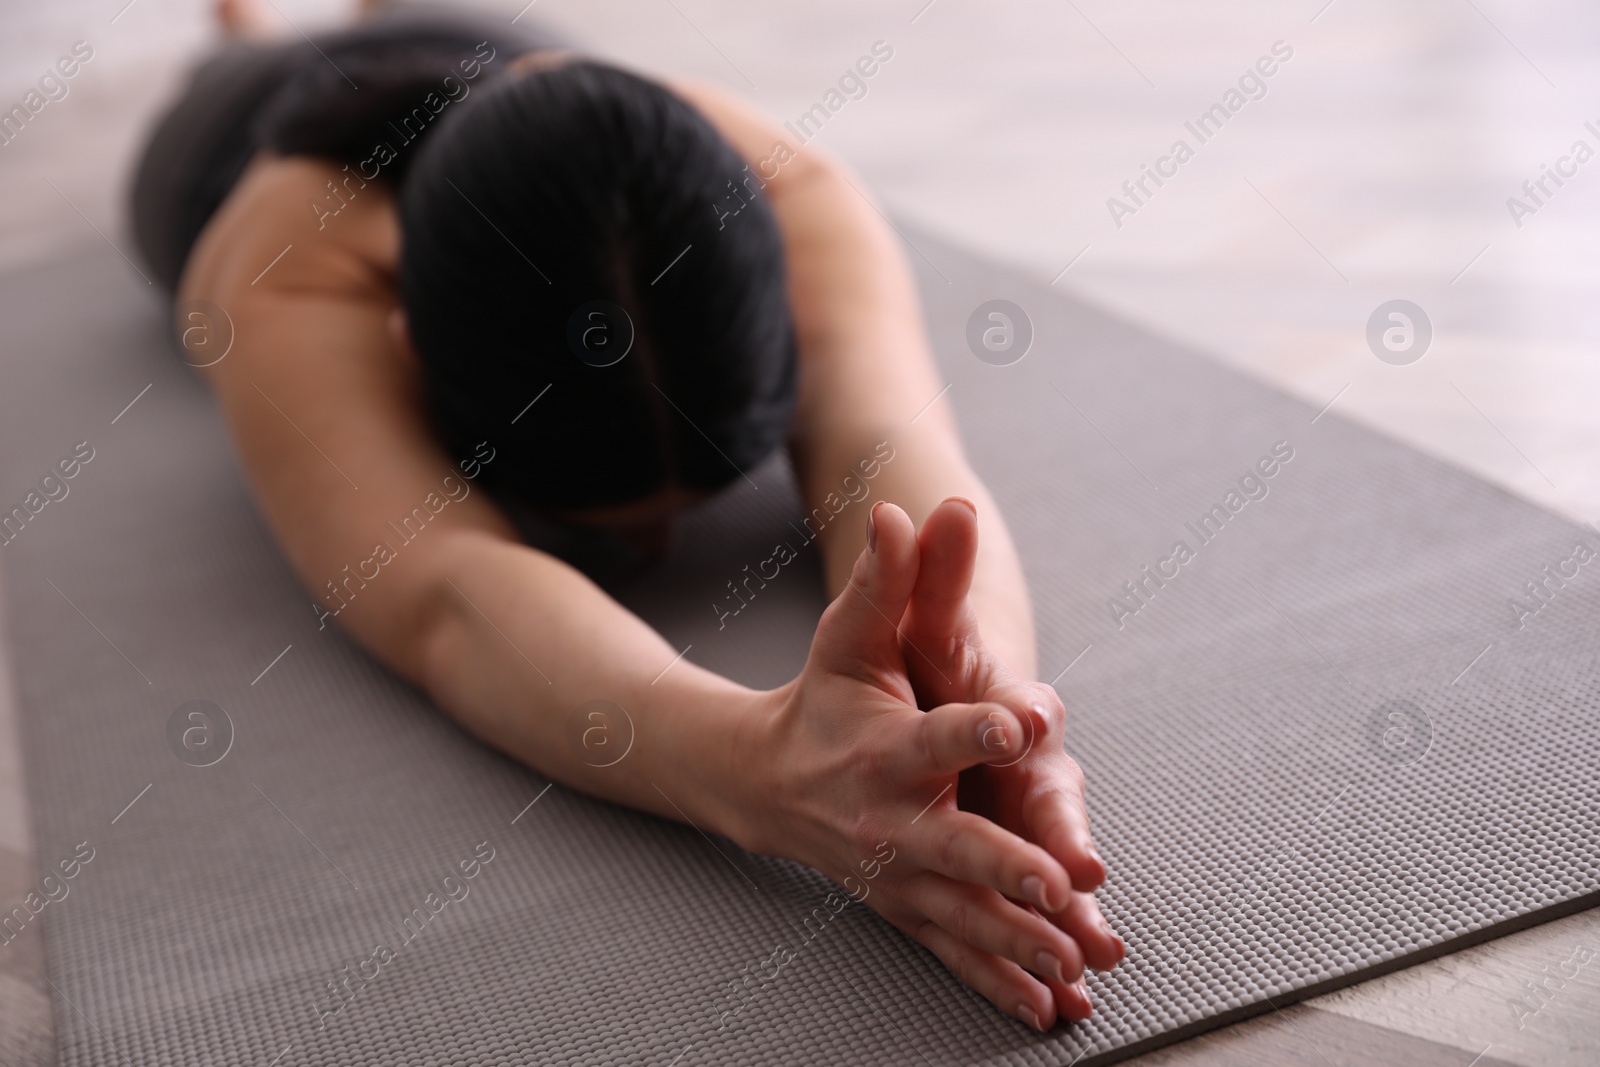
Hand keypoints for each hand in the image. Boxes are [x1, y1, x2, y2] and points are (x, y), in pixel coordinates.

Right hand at [731, 504, 1089, 1029]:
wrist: (765, 782)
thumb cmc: (824, 701)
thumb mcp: (849, 638)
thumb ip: (886, 581)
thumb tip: (904, 508)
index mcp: (885, 748)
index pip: (937, 734)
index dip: (979, 725)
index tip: (1026, 719)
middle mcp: (890, 819)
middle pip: (955, 845)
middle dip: (1006, 867)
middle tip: (1057, 885)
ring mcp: (897, 875)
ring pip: (963, 915)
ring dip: (1016, 944)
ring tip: (1071, 965)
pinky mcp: (907, 910)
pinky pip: (956, 954)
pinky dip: (998, 987)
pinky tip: (1046, 1014)